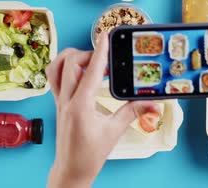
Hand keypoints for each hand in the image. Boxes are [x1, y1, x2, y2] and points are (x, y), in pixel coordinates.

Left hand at [45, 33, 156, 187]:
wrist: (71, 170)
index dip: (100, 52)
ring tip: (89, 62)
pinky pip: (53, 78)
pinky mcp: (57, 103)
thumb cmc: (90, 155)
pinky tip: (78, 72)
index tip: (105, 37)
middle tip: (106, 61)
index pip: (91, 71)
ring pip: (56, 67)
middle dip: (89, 55)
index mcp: (80, 106)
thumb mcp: (115, 132)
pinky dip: (63, 68)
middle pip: (71, 63)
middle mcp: (66, 100)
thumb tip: (153, 103)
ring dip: (72, 58)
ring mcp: (59, 101)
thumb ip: (133, 112)